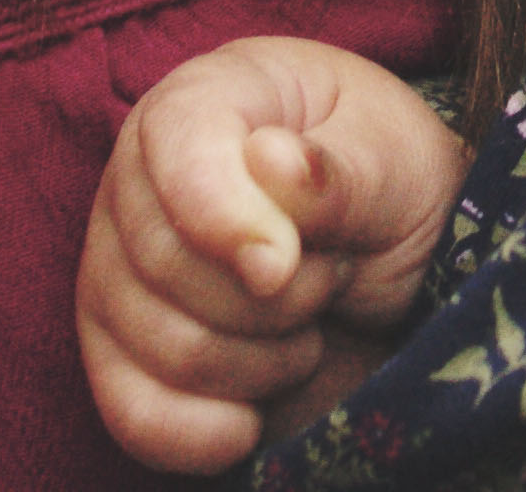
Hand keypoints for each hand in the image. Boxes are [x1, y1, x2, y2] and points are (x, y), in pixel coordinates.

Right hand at [77, 35, 468, 472]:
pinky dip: (201, 431)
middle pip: (163, 261)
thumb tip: (270, 165)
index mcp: (212, 95)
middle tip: (335, 273)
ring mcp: (120, 268)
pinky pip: (130, 412)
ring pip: (159, 344)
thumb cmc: (399, 192)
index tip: (283, 266)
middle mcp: (145, 177)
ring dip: (262, 359)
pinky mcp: (124, 355)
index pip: (177, 145)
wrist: (405, 277)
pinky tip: (252, 418)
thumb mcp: (401, 166)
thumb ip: (341, 171)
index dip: (223, 215)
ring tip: (310, 320)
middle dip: (277, 296)